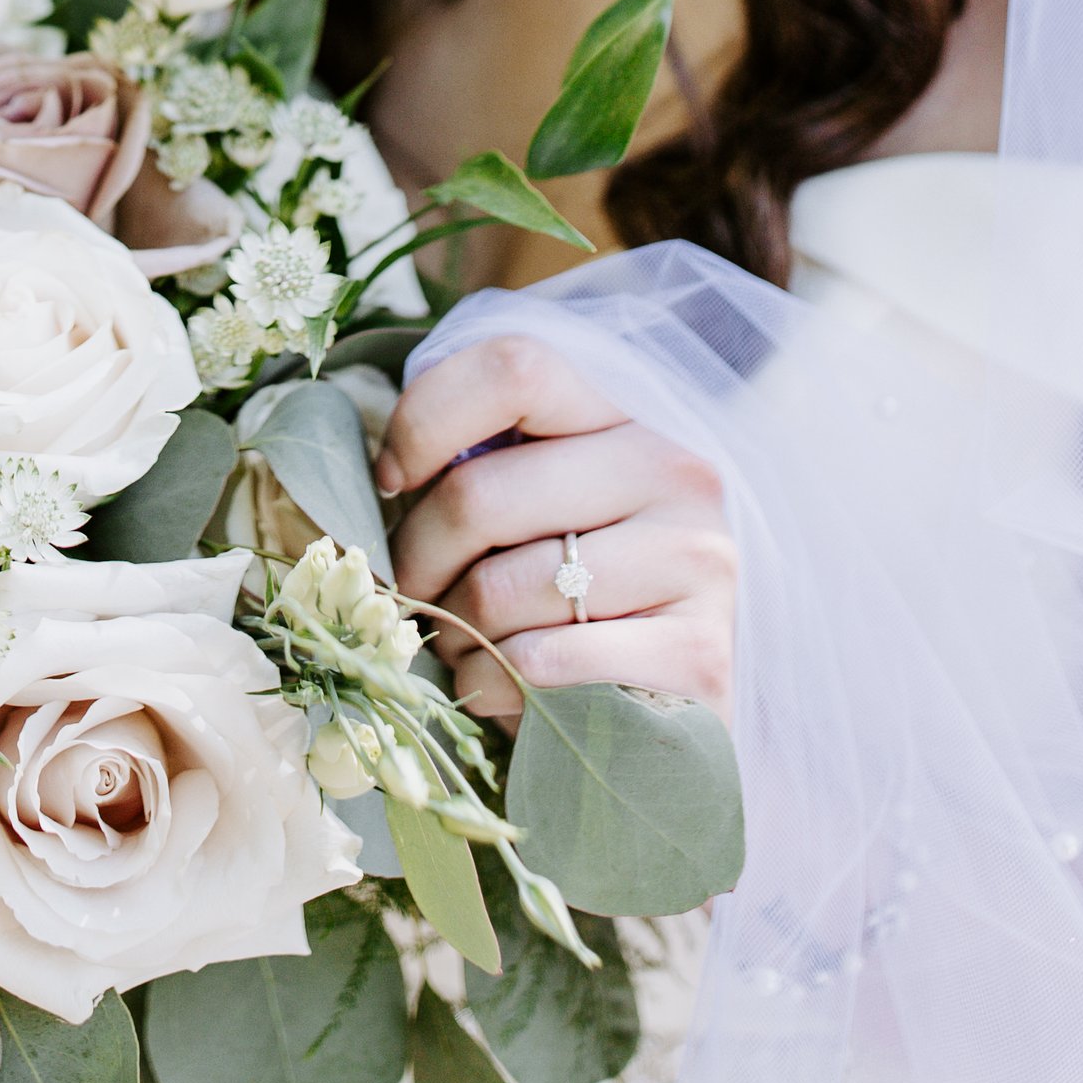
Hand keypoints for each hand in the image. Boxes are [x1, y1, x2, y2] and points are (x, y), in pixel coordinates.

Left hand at [374, 334, 735, 728]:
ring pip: (500, 590)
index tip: (391, 480)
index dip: (425, 420)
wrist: (668, 712)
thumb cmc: (572, 596)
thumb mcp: (533, 510)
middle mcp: (673, 472)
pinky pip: (539, 664)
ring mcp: (697, 561)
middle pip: (481, 494)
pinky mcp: (699, 654)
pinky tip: (503, 686)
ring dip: (454, 631)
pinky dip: (493, 685)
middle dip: (418, 558)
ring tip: (467, 644)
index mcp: (625, 417)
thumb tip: (384, 477)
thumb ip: (478, 470)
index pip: (514, 369)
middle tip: (413, 593)